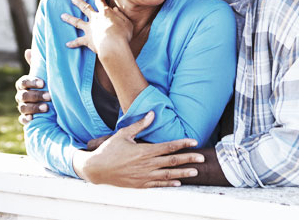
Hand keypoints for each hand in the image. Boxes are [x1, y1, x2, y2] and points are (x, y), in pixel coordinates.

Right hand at [15, 49, 49, 124]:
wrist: (49, 101)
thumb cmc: (45, 84)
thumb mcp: (43, 74)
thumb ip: (37, 64)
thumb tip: (28, 50)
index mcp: (23, 84)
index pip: (23, 82)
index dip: (32, 82)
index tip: (42, 83)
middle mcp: (21, 95)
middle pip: (24, 95)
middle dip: (36, 95)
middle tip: (49, 96)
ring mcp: (22, 107)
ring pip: (23, 107)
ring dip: (34, 107)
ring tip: (46, 108)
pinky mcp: (25, 117)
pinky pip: (22, 119)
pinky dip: (27, 119)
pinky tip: (33, 119)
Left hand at [62, 0, 133, 54]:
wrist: (113, 45)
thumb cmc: (123, 34)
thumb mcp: (127, 23)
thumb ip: (121, 15)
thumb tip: (115, 9)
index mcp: (106, 13)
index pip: (101, 2)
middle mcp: (95, 19)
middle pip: (85, 8)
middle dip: (79, 3)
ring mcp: (90, 29)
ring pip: (77, 22)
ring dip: (69, 18)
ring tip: (62, 15)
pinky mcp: (87, 40)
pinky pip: (78, 41)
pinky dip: (73, 43)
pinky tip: (67, 44)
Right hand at [73, 111, 204, 187]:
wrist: (96, 169)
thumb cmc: (109, 149)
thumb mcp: (124, 133)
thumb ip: (140, 124)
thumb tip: (152, 113)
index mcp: (144, 151)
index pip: (168, 146)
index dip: (183, 144)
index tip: (194, 142)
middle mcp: (146, 164)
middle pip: (172, 161)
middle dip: (188, 159)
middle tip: (202, 159)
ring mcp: (143, 176)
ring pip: (168, 175)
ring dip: (182, 173)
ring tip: (195, 172)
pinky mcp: (139, 184)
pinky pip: (157, 184)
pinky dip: (169, 184)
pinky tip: (178, 183)